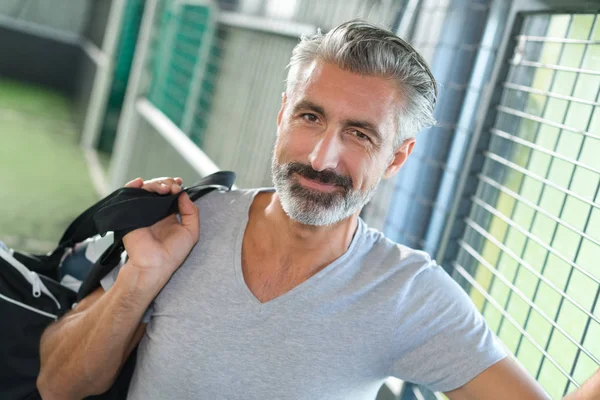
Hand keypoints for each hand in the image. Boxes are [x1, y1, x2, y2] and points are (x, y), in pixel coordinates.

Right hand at [120, 177, 198, 294]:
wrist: (154, 264)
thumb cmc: (173, 253)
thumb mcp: (191, 232)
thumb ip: (191, 212)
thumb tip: (184, 194)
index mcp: (169, 214)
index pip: (170, 193)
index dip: (174, 186)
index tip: (179, 184)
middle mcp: (155, 211)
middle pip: (159, 188)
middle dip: (166, 183)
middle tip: (172, 187)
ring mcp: (142, 211)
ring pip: (146, 189)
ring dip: (155, 184)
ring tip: (163, 188)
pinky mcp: (130, 213)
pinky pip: (129, 195)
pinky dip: (133, 185)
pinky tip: (141, 183)